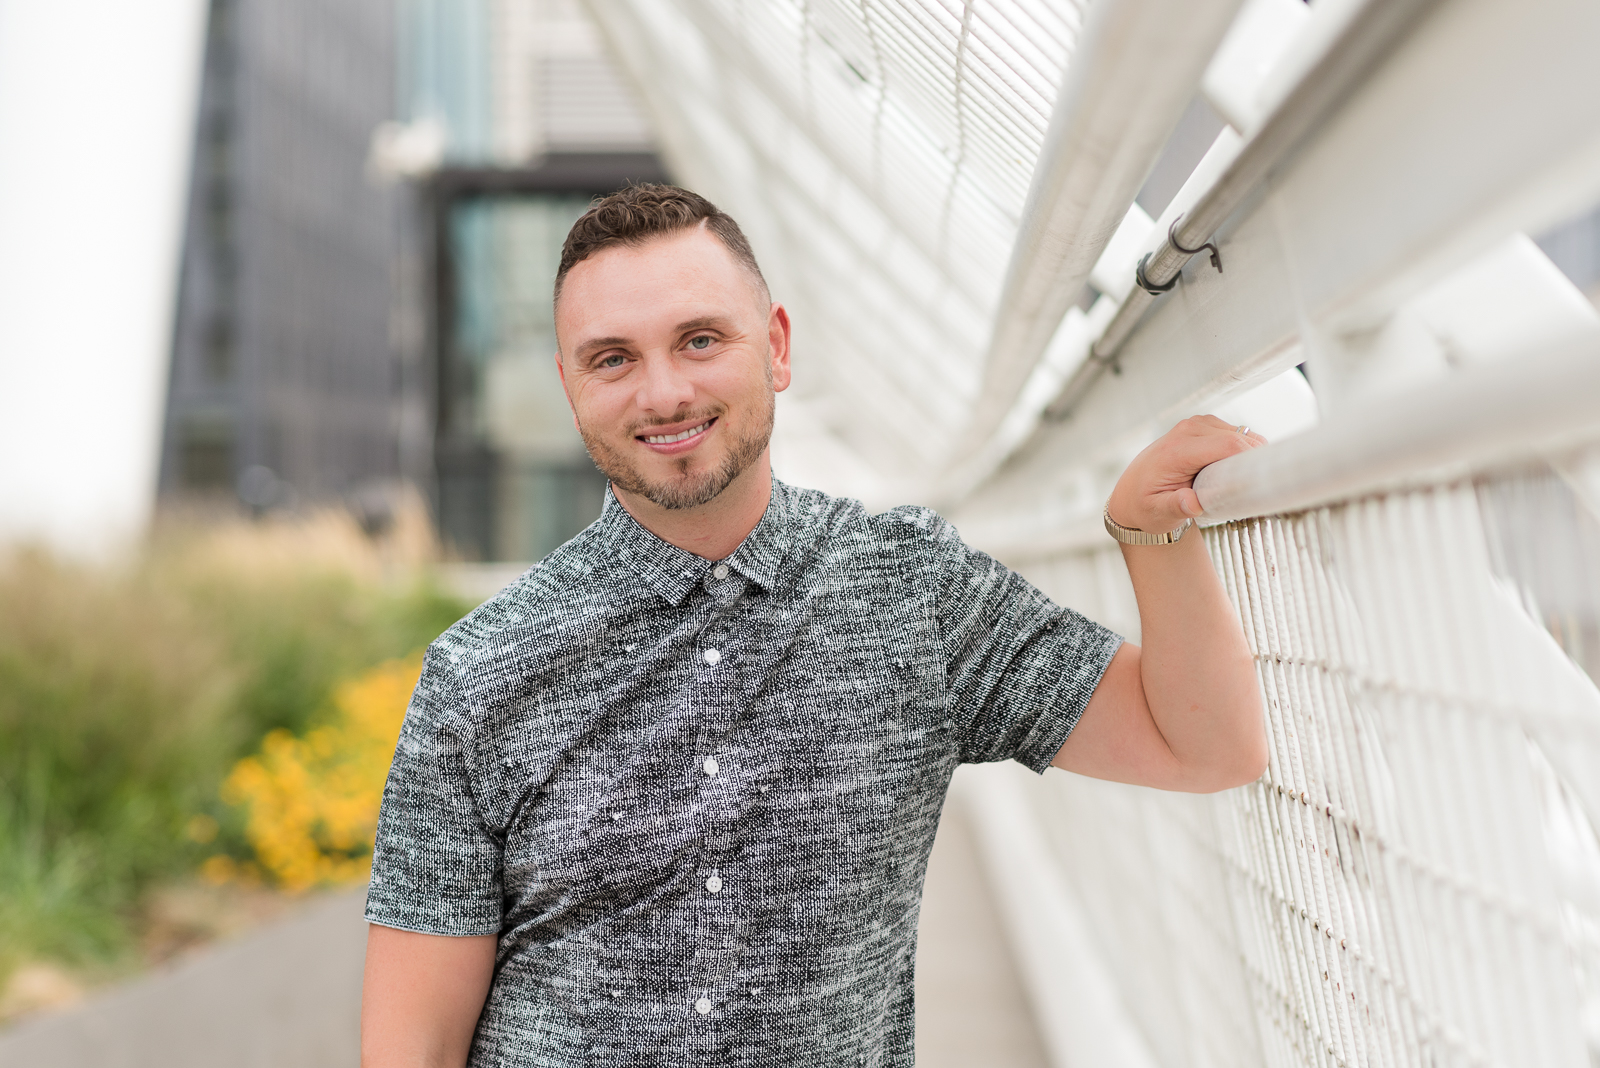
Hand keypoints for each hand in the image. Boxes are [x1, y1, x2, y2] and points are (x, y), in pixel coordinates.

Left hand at [1106, 416, 1265, 534]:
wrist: (1133, 491)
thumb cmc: (1145, 505)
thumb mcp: (1156, 513)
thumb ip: (1174, 507)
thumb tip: (1192, 503)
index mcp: (1176, 450)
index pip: (1227, 446)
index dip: (1251, 460)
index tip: (1264, 481)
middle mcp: (1187, 431)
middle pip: (1239, 438)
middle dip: (1254, 460)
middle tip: (1260, 488)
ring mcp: (1197, 425)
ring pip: (1242, 433)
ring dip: (1250, 455)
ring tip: (1247, 481)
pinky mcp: (1205, 426)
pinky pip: (1236, 433)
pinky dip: (1244, 449)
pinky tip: (1240, 470)